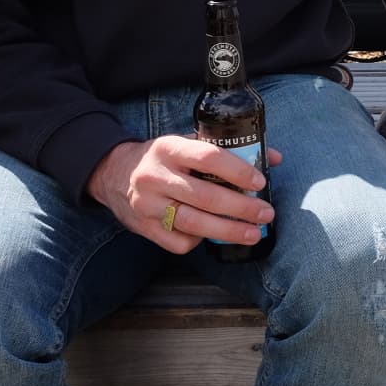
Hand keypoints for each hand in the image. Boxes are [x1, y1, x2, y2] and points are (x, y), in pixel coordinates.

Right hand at [87, 136, 281, 253]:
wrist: (112, 173)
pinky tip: (212, 236)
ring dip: (228, 231)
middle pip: (205, 196)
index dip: (237, 170)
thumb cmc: (162, 158)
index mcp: (169, 148)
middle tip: (266, 214)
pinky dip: (199, 242)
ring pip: (194, 223)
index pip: (208, 157)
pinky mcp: (143, 228)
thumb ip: (227, 150)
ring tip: (253, 233)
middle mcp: (156, 176)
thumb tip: (273, 158)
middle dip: (241, 208)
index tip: (259, 182)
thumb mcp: (186, 143)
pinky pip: (178, 242)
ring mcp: (147, 204)